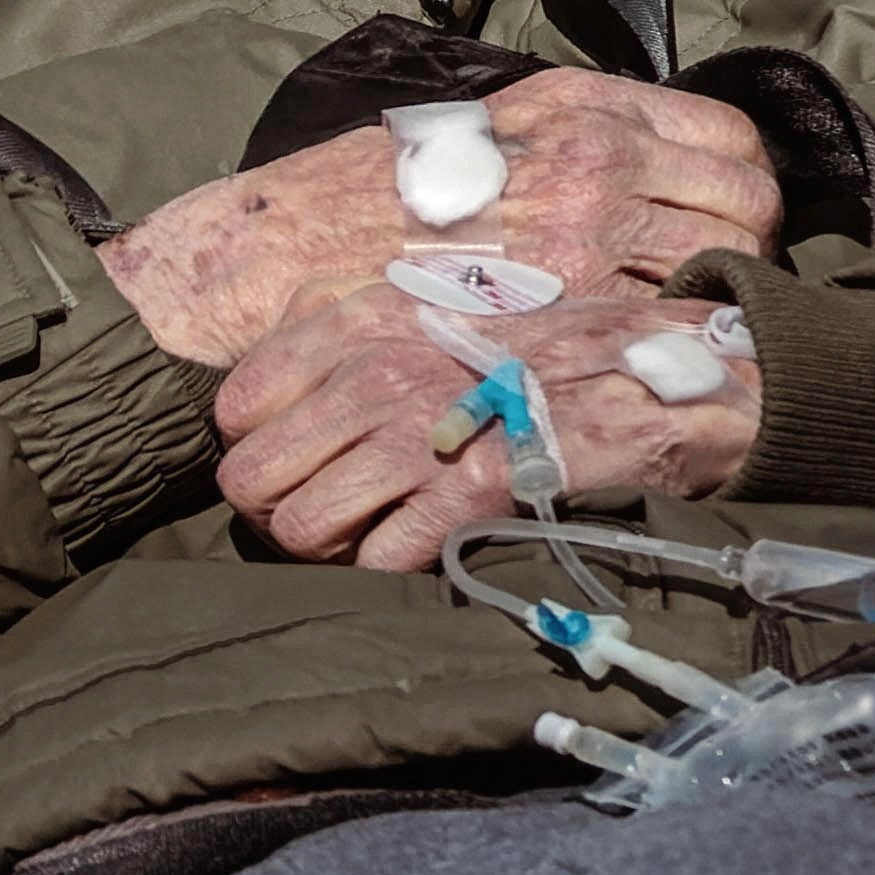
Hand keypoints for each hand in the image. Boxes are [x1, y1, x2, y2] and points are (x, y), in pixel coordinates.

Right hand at [97, 74, 779, 371]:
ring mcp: (587, 243)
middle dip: (747, 245)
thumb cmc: (375, 192)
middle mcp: (599, 162)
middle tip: (715, 278)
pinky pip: (664, 329)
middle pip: (748, 208)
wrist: (289, 253)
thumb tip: (644, 162)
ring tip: (679, 321)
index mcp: (584, 107)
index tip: (728, 213)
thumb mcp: (486, 126)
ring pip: (720, 274)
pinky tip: (639, 355)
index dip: (742, 184)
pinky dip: (669, 344)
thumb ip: (572, 135)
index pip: (731, 138)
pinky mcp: (563, 314)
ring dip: (715, 299)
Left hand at [213, 278, 765, 569]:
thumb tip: (268, 388)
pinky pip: (371, 564)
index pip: (237, 407)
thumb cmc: (528, 346)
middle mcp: (373, 379)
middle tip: (319, 513)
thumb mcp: (424, 303)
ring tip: (362, 536)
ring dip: (324, 548)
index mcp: (356, 325)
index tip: (295, 458)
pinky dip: (381, 570)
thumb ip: (338, 332)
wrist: (638, 379)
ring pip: (299, 531)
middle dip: (276, 508)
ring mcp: (415, 444)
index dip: (255, 446)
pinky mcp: (461, 504)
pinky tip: (412, 549)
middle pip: (252, 478)